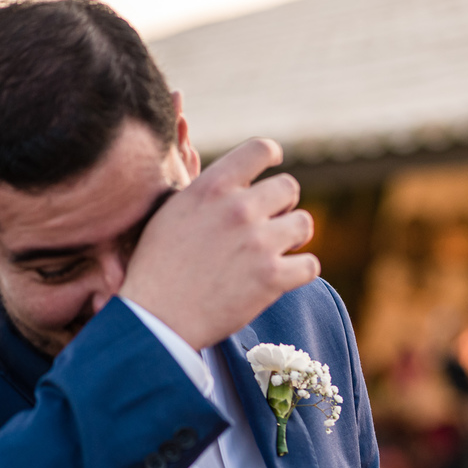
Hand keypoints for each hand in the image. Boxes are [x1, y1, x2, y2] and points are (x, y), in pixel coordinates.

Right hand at [120, 138, 318, 349]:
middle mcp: (239, 208)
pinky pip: (310, 265)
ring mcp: (259, 242)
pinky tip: (284, 277)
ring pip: (304, 224)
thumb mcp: (171, 213)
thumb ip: (205, 193)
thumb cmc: (158, 267)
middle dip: (283, 205)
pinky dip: (300, 272)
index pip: (260, 149)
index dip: (272, 155)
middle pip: (289, 188)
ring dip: (293, 238)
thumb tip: (229, 180)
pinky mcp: (273, 278)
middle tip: (270, 223)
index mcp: (212, 187)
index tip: (274, 164)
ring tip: (274, 251)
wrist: (157, 317)